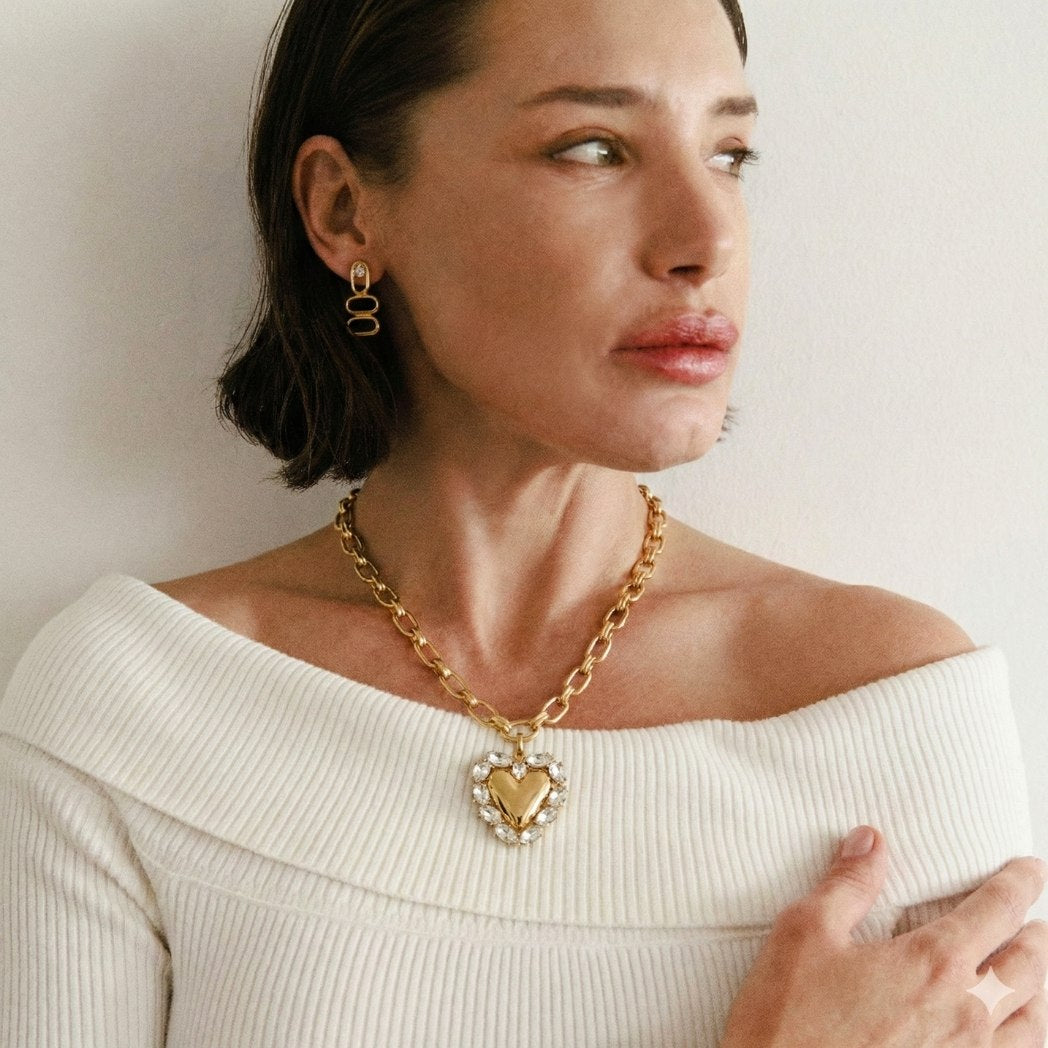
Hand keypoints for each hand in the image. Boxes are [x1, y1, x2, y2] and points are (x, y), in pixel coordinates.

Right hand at [720, 826, 1047, 1046]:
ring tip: (1031, 971)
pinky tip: (1010, 1028)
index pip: (996, 911)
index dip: (1019, 883)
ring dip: (1037, 986)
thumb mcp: (806, 931)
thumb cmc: (789, 1020)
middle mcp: (964, 1013)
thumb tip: (871, 842)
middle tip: (1033, 917)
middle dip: (1035, 934)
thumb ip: (847, 884)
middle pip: (1027, 965)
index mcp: (931, 965)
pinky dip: (1025, 1032)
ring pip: (1032, 1019)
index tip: (1028, 869)